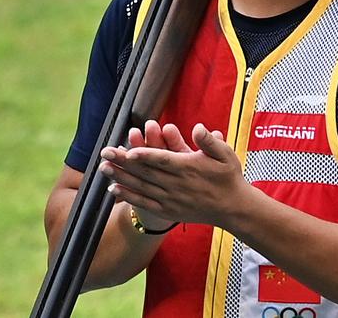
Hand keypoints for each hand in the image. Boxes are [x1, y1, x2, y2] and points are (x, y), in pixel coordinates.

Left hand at [100, 121, 246, 229]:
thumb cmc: (229, 177)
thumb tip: (199, 128)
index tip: (127, 151)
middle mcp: (177, 185)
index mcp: (188, 168)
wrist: (234, 209)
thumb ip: (210, 142)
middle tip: (104, 153)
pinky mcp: (169, 211)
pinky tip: (114, 189)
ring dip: (121, 177)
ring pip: (141, 187)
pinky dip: (129, 196)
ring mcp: (171, 199)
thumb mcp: (226, 155)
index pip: (162, 160)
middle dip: (123, 162)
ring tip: (103, 168)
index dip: (143, 155)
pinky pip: (145, 204)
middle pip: (145, 172)